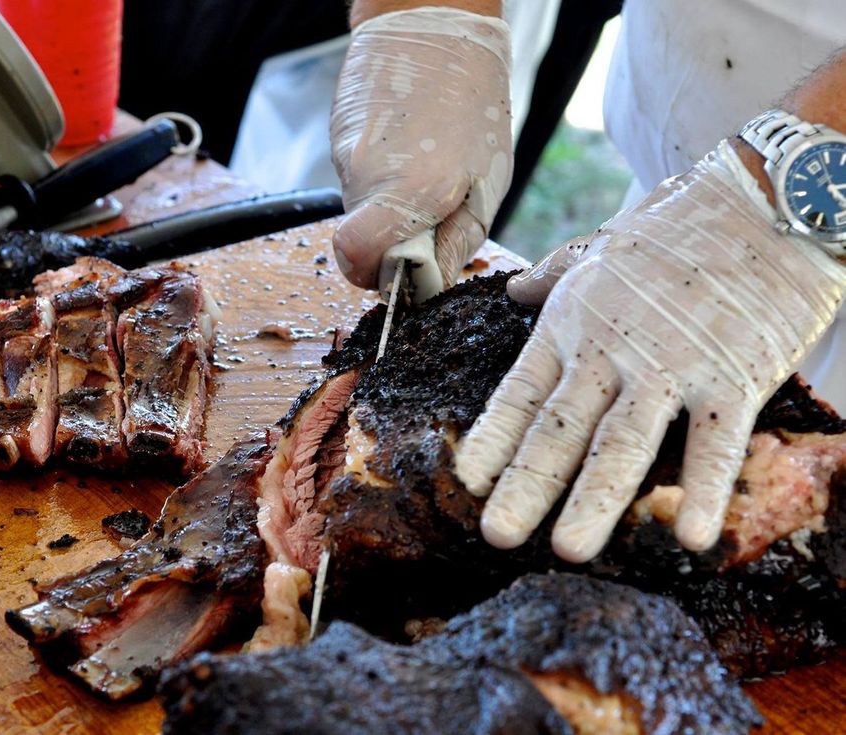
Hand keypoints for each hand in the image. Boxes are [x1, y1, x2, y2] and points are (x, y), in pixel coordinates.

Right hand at [330, 7, 512, 292]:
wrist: (435, 26)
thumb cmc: (474, 104)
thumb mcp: (486, 186)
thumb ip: (454, 243)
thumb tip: (428, 288)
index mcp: (409, 195)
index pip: (357, 260)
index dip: (376, 275)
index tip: (404, 266)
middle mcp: (367, 178)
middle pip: (360, 243)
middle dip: (391, 241)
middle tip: (430, 211)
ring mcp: (346, 154)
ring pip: (358, 210)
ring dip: (387, 204)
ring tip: (421, 166)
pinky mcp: (338, 136)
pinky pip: (355, 178)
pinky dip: (378, 175)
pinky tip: (404, 146)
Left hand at [455, 142, 845, 561]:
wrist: (762, 201)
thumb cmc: (677, 230)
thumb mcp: (598, 249)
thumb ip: (551, 278)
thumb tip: (512, 289)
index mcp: (573, 325)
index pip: (522, 391)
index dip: (492, 438)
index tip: (466, 482)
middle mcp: (612, 351)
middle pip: (561, 428)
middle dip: (527, 486)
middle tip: (496, 536)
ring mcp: (671, 365)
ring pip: (624, 441)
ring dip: (595, 499)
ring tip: (568, 550)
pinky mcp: (734, 375)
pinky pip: (716, 440)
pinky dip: (704, 487)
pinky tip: (691, 536)